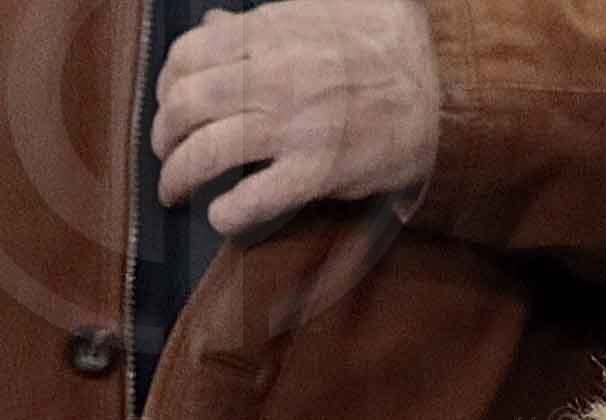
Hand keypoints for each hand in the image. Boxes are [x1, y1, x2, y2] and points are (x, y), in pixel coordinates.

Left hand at [152, 0, 439, 236]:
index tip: (171, 105)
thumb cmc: (381, 44)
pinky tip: (222, 213)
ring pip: (203, 155)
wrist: (443, 84)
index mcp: (272, 32)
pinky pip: (248, 200)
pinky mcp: (315, 171)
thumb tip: (212, 25)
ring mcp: (294, 125)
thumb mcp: (325, 10)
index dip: (166, 86)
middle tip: (167, 154)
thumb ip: (263, 20)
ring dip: (176, 179)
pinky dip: (224, 213)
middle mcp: (276, 75)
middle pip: (183, 108)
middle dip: (162, 138)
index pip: (186, 56)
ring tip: (176, 191)